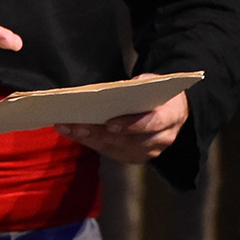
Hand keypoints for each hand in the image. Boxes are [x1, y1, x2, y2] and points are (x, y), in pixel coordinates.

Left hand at [57, 75, 189, 163]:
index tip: (110, 124)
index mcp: (171, 116)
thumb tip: (111, 90)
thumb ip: (138, 85)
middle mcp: (162, 138)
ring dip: (89, 139)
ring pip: (116, 148)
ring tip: (68, 128)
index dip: (131, 125)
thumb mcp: (152, 82)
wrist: (170, 110)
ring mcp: (149, 150)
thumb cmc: (156, 94)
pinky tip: (75, 133)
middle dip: (99, 133)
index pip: (152, 124)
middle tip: (76, 125)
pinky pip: (111, 152)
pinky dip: (91, 142)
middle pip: (128, 140)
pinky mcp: (135, 156)